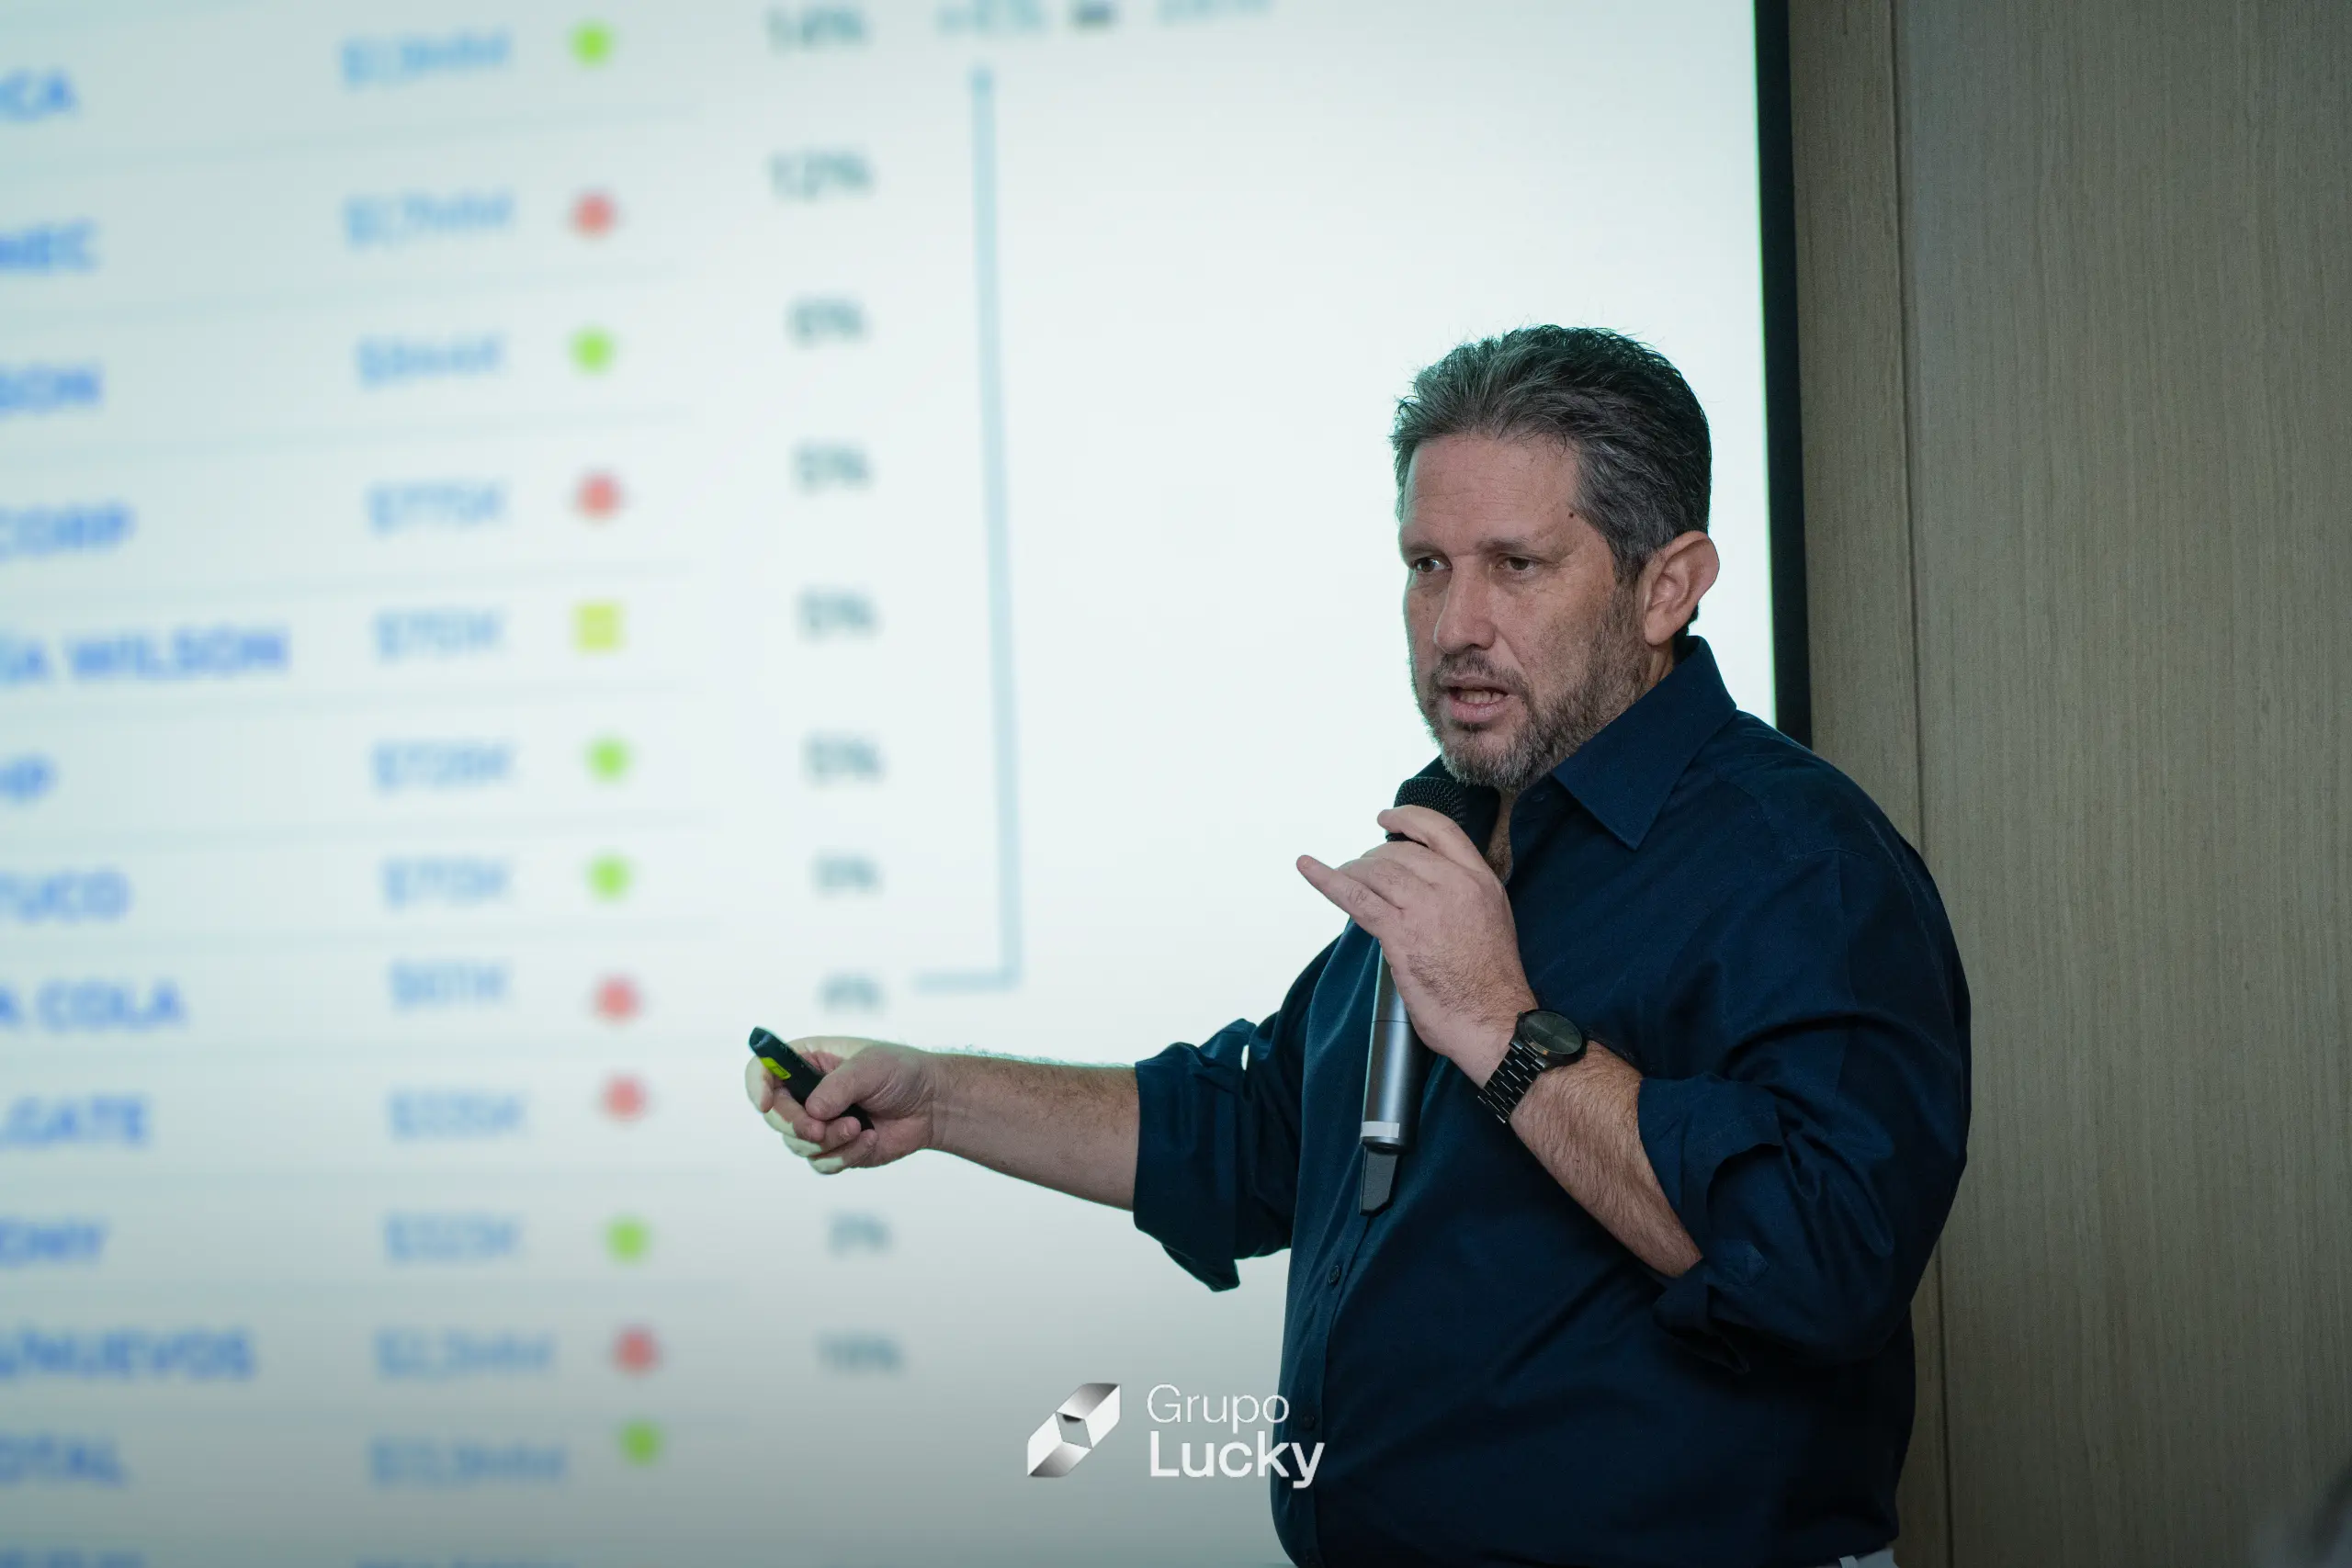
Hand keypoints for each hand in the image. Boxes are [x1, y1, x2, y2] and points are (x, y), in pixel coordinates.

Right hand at [741, 1036, 938, 1173]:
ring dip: (829, 1141)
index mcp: (807, 1061)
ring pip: (798, 1145)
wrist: (931, 1104)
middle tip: (821, 1129)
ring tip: (860, 1128)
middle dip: (798, 1126)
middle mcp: (805, 1093)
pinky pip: (822, 1163)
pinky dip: (846, 1156)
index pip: (763, 1070)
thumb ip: (839, 1087)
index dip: (757, 1086)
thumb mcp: (871, 1067)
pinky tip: (871, 1140)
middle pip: (775, 1116)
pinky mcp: (833, 1149)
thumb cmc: (901, 1073)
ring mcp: (817, 1123)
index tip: (765, 1103)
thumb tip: (813, 1111)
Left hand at [1296, 805, 1534, 1082]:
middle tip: (1361, 872)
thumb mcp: (1490, 921)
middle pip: (1399, 851)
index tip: (1385, 817)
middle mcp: (1454, 886)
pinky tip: (1308, 867)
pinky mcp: (1401, 933)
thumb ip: (1459, 898)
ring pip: (1375, 871)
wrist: (1495, 1021)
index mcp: (1480, 881)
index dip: (1407, 818)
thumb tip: (1420, 893)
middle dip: (1373, 858)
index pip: (1440, 830)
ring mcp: (1426, 907)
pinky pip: (1356, 896)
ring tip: (1343, 878)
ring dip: (1353, 871)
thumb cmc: (1491, 985)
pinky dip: (1326, 879)